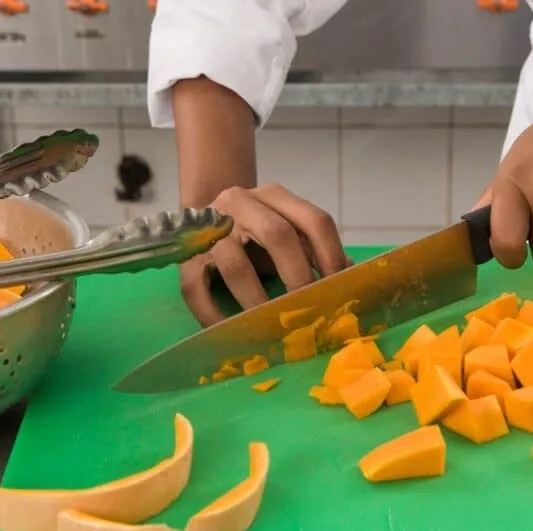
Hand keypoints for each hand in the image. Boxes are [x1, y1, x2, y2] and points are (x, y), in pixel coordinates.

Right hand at [180, 184, 348, 326]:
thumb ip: (313, 250)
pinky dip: (214, 314)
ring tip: (272, 325)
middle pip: (276, 235)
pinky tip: (232, 333)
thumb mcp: (286, 231)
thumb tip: (348, 279)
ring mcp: (208, 229)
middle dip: (298, 277)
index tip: (340, 289)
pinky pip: (196, 288)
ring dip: (257, 299)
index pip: (314, 220)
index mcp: (274, 196)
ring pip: (234, 263)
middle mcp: (240, 203)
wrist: (203, 220)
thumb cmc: (255, 235)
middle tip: (308, 310)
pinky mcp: (184, 258)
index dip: (332, 255)